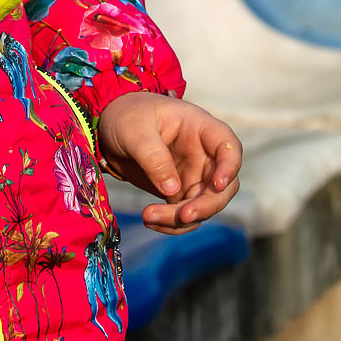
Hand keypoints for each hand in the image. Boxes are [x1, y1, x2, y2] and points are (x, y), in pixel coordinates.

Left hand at [96, 91, 240, 233]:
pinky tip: (149, 220)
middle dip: (207, 205)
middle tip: (184, 216)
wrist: (110, 128)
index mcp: (200, 128)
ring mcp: (193, 175)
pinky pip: (185, 215)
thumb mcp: (135, 131)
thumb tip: (172, 190)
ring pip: (204, 205)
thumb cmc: (127, 117)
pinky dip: (171, 224)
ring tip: (148, 217)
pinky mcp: (179, 193)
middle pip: (224, 186)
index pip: (228, 147)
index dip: (230, 167)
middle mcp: (203, 154)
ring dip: (183, 219)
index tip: (217, 185)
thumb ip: (154, 158)